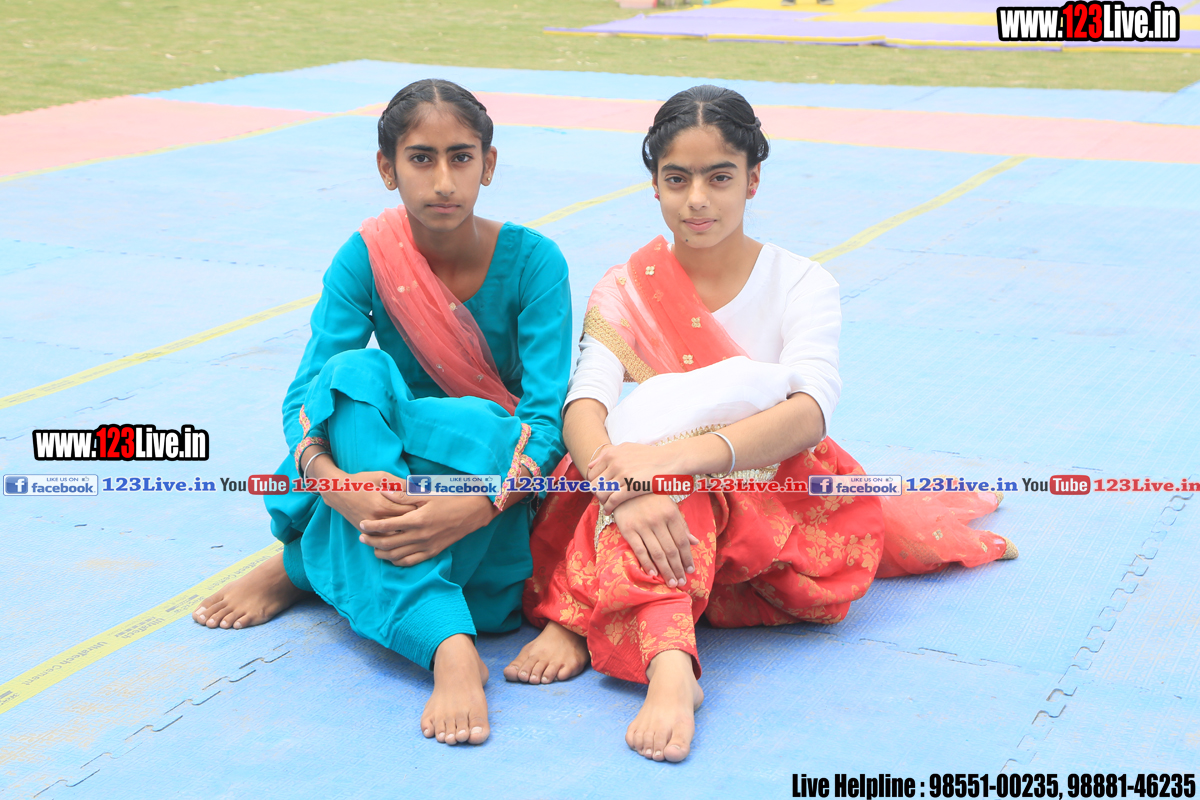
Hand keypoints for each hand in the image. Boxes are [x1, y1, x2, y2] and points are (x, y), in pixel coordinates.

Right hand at [321, 470, 419, 532]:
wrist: (338, 491)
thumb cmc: (361, 481)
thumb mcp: (381, 476)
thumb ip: (400, 483)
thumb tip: (418, 487)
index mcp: (383, 504)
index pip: (409, 511)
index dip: (420, 509)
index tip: (427, 506)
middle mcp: (378, 519)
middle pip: (404, 525)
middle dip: (415, 521)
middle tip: (424, 517)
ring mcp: (371, 528)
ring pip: (395, 536)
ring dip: (406, 531)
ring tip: (415, 526)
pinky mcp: (367, 533)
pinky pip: (384, 540)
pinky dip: (394, 538)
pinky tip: (403, 534)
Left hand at [359, 494, 496, 566]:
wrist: (473, 512)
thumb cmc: (450, 499)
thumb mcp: (427, 494)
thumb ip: (404, 496)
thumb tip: (384, 492)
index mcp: (417, 520)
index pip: (387, 526)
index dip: (371, 526)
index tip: (362, 524)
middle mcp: (420, 536)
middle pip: (388, 543)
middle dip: (372, 541)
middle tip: (361, 537)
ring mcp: (427, 547)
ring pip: (397, 555)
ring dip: (382, 553)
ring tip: (373, 547)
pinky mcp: (433, 553)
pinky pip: (410, 561)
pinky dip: (397, 561)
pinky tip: (391, 556)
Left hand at [589, 443, 680, 512]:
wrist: (671, 460)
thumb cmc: (651, 455)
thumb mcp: (628, 448)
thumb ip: (609, 454)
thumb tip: (591, 464)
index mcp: (611, 453)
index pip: (591, 473)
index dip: (594, 483)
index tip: (600, 489)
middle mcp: (614, 463)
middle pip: (594, 484)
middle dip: (597, 493)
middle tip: (603, 499)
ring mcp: (622, 475)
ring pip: (601, 493)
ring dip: (602, 502)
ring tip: (607, 505)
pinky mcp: (631, 487)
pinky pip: (612, 501)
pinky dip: (608, 508)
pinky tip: (610, 512)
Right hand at [611, 493, 699, 586]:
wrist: (626, 486)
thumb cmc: (651, 498)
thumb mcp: (670, 507)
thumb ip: (681, 525)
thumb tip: (695, 542)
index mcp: (671, 514)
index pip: (682, 541)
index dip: (687, 558)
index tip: (691, 570)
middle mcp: (658, 520)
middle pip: (671, 550)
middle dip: (678, 569)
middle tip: (681, 583)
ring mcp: (642, 525)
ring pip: (657, 553)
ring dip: (666, 571)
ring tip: (671, 583)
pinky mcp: (628, 530)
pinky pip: (639, 550)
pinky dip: (647, 564)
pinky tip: (653, 574)